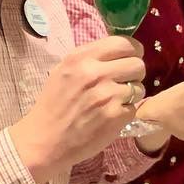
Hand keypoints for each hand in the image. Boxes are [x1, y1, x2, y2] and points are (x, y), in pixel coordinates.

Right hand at [10, 36, 146, 177]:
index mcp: (81, 58)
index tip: (131, 58)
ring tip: (114, 101)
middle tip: (124, 82)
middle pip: (137, 64)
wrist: (45, 140)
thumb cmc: (53, 104)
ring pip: (139, 87)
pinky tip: (110, 116)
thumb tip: (119, 51)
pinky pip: (134, 107)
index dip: (133, 51)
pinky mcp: (115, 116)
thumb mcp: (64, 70)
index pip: (124, 43)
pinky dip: (125, 112)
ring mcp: (107, 95)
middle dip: (134, 73)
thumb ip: (90, 58)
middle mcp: (96, 73)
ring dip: (131, 94)